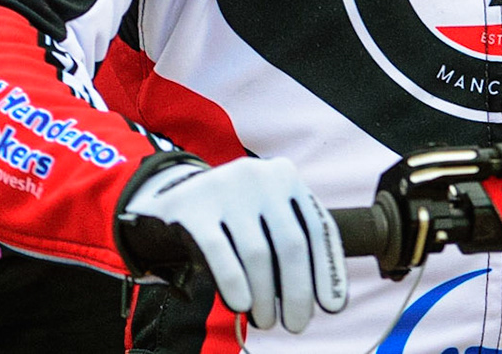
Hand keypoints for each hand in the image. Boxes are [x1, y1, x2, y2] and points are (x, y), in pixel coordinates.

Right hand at [117, 158, 347, 332]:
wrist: (169, 203)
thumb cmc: (234, 221)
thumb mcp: (267, 218)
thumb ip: (295, 245)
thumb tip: (330, 296)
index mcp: (285, 176)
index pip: (318, 227)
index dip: (328, 269)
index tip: (332, 306)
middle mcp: (259, 175)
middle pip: (291, 243)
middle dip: (298, 291)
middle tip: (297, 325)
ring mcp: (224, 188)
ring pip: (257, 253)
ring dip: (266, 297)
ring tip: (266, 321)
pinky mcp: (191, 208)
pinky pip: (219, 253)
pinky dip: (235, 284)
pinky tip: (242, 305)